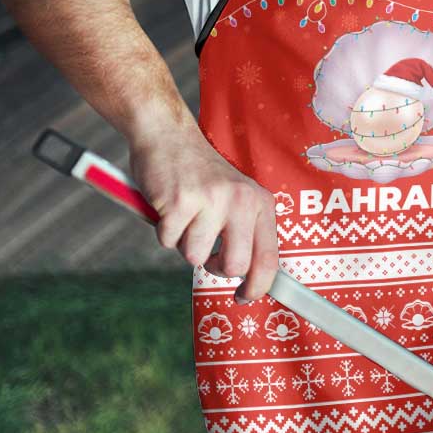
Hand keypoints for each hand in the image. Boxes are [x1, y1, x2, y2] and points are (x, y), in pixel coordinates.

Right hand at [129, 125, 278, 302]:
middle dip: (215, 268)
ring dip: (184, 243)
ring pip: (195, 257)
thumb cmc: (200, 175)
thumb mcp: (236, 197)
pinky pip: (168, 242)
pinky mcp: (180, 202)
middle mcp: (241, 201)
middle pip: (235, 266)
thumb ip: (245, 232)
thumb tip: (249, 279)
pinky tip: (169, 207)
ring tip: (185, 216)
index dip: (258, 287)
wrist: (168, 135)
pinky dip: (163, 231)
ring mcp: (211, 200)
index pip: (269, 258)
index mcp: (260, 203)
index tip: (244, 297)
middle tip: (206, 252)